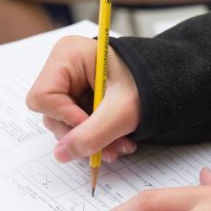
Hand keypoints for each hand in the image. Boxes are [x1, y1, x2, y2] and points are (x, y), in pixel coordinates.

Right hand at [26, 36, 140, 163]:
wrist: (168, 81)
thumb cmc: (149, 82)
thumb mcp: (122, 111)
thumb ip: (93, 134)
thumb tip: (62, 154)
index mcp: (67, 56)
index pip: (43, 97)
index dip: (65, 118)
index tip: (91, 125)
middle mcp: (62, 69)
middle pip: (52, 115)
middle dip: (82, 135)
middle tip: (111, 148)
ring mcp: (69, 86)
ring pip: (65, 126)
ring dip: (92, 141)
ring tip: (120, 145)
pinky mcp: (78, 100)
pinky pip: (76, 127)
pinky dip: (96, 137)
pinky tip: (116, 140)